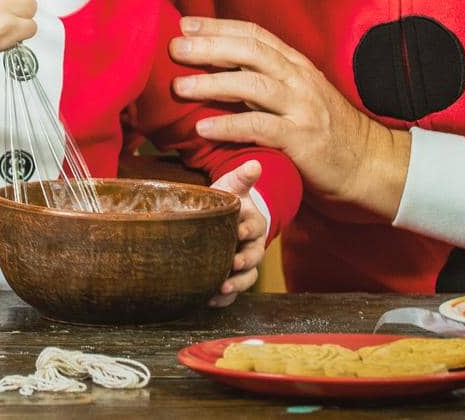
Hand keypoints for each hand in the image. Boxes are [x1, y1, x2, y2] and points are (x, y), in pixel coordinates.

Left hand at [170, 17, 411, 218]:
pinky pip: (260, 127)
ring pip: (252, 85)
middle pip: (250, 51)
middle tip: (174, 47)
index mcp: (295, 65)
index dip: (218, 26)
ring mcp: (302, 108)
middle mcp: (298, 79)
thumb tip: (217, 68)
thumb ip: (266, 79)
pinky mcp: (301, 140)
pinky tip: (203, 127)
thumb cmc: (325, 130)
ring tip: (179, 86)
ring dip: (212, 83)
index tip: (185, 24)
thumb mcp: (298, 94)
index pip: (254, 35)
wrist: (368, 163)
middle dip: (209, 46)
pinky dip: (228, 126)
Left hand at [208, 159, 267, 305]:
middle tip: (232, 265)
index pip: (255, 227)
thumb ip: (242, 177)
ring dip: (235, 285)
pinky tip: (209, 301)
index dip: (249, 230)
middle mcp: (252, 246)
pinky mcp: (232, 277)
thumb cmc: (229, 201)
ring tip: (220, 289)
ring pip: (247, 278)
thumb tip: (254, 164)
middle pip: (254, 257)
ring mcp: (244, 264)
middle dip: (244, 263)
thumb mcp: (233, 186)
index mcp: (254, 223)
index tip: (239, 231)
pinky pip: (232, 293)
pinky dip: (223, 299)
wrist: (224, 218)